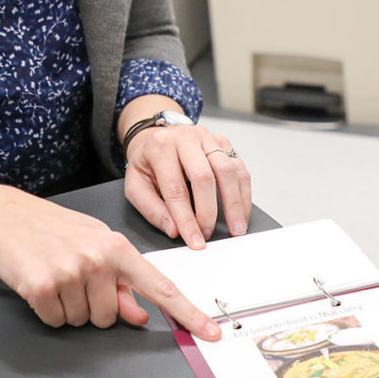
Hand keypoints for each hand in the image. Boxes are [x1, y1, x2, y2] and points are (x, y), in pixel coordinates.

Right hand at [0, 186, 221, 340]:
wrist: (7, 217)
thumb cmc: (56, 230)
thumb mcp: (96, 247)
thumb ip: (121, 281)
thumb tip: (139, 314)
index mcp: (118, 248)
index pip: (161, 288)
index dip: (188, 314)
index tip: (209, 332)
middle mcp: (98, 259)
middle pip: (110, 317)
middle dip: (93, 306)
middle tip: (75, 279)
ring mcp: (70, 272)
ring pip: (83, 321)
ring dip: (69, 307)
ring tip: (57, 276)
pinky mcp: (42, 286)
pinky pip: (56, 320)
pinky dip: (48, 310)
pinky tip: (41, 284)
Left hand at [123, 124, 251, 248]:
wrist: (154, 137)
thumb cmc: (146, 163)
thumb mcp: (135, 185)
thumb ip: (151, 209)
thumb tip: (174, 230)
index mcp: (159, 147)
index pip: (175, 189)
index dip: (186, 219)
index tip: (194, 240)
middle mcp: (186, 138)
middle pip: (204, 177)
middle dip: (209, 211)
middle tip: (209, 234)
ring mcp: (207, 138)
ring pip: (228, 170)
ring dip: (234, 203)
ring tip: (236, 228)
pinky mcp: (223, 142)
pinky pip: (239, 167)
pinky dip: (243, 193)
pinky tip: (242, 211)